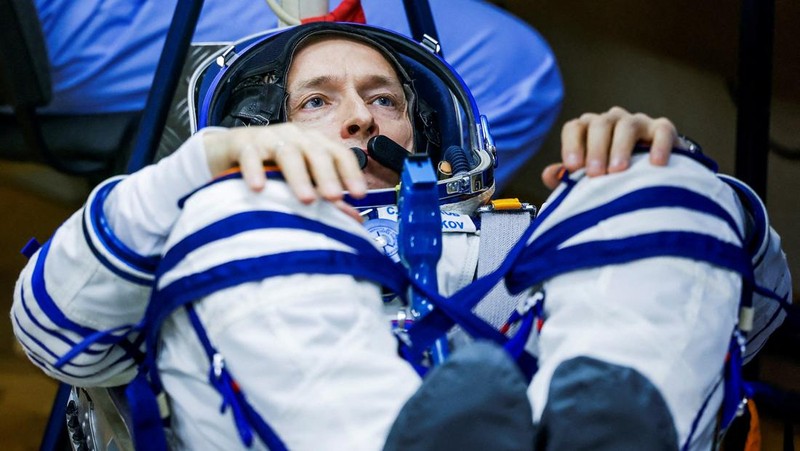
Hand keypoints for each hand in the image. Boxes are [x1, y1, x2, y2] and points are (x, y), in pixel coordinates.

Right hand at [202, 123, 366, 206]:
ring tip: (307, 199)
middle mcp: (294, 137)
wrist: (226, 150)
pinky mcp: (242, 143)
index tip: (360, 194)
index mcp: (313, 143)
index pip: (338, 153)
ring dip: (298, 176)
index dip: (350, 172)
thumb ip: (326, 199)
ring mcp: (268, 138)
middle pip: (316, 152)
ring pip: (287, 153)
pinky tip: (259, 188)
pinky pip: (250, 155)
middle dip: (327, 175)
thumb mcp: (300, 181)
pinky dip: (255, 170)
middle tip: (335, 197)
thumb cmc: (270, 167)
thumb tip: (356, 220)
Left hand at [541, 106, 678, 188]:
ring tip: (618, 170)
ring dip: (621, 148)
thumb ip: (568, 177)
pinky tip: (655, 163)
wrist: (651, 175)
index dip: (571, 145)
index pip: (575, 128)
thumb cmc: (611, 177)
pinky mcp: (662, 129)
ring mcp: (637, 122)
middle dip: (595, 149)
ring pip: (626, 126)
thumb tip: (550, 175)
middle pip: (599, 125)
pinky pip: (661, 131)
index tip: (572, 167)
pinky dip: (659, 145)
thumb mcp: (588, 178)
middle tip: (595, 174)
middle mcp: (611, 121)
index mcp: (589, 130)